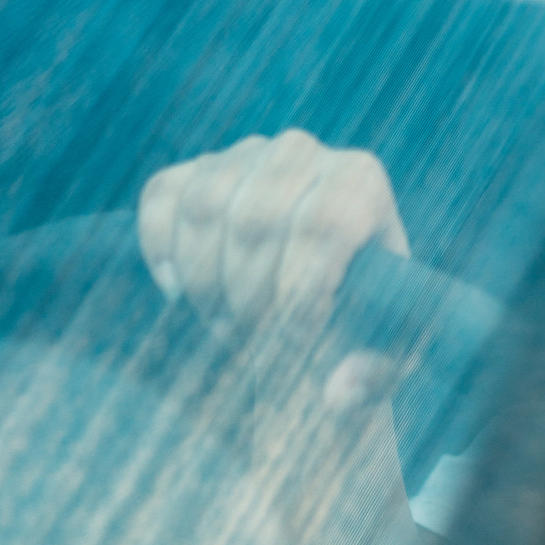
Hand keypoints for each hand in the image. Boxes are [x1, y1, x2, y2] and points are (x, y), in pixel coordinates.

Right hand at [138, 129, 408, 408]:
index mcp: (361, 180)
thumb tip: (335, 392)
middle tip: (255, 342)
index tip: (297, 342)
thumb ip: (373, 379)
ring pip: (206, 208)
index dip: (299, 292)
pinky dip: (161, 251)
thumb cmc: (358, 325)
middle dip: (249, 296)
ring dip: (206, 282)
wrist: (316, 296)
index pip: (322, 225)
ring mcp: (242, 154)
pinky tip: (180, 294)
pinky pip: (161, 197)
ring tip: (227, 326)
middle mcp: (303, 152)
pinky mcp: (194, 169)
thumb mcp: (383, 357)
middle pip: (257, 219)